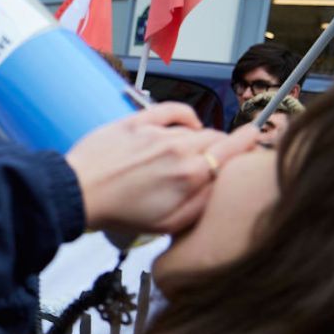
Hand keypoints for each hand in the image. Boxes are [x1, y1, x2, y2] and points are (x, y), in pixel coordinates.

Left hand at [65, 103, 258, 234]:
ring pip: (194, 128)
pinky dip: (184, 114)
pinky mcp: (137, 121)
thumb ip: (203, 203)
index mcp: (191, 175)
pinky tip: (186, 123)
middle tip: (213, 162)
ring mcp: (157, 132)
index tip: (255, 139)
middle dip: (221, 148)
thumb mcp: (168, 223)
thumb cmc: (118, 212)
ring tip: (189, 154)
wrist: (78, 194)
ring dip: (199, 138)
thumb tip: (223, 184)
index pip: (233, 149)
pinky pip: (171, 109)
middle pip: (215, 139)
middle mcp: (178, 148)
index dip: (249, 143)